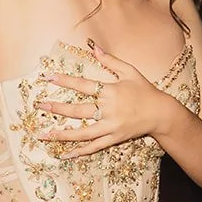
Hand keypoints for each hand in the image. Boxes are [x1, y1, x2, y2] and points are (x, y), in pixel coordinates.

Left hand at [35, 42, 177, 157]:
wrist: (161, 113)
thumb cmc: (145, 90)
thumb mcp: (130, 71)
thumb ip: (110, 60)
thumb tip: (93, 47)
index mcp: (111, 91)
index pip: (83, 85)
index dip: (65, 81)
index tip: (48, 78)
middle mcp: (109, 110)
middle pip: (78, 110)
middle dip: (57, 108)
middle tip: (40, 106)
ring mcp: (111, 126)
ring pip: (83, 133)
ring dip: (62, 134)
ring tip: (44, 135)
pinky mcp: (114, 138)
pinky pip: (94, 147)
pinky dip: (80, 151)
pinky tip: (65, 154)